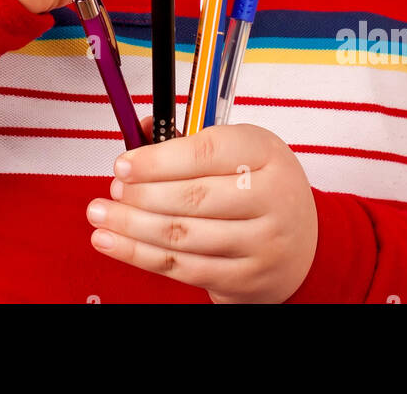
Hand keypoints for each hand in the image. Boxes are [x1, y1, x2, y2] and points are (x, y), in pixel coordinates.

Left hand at [86, 118, 318, 303]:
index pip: (207, 152)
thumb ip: (190, 141)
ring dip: (132, 227)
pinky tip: (113, 243)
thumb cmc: (261, 189)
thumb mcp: (241, 151)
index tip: (123, 164)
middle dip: (141, 195)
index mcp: (266, 153)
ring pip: (183, 236)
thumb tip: (140, 128)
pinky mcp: (245, 279)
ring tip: (101, 216)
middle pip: (193, 197)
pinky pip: (184, 269)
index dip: (158, 159)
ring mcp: (261, 243)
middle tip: (112, 191)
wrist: (305, 247)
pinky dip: (141, 256)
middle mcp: (271, 198)